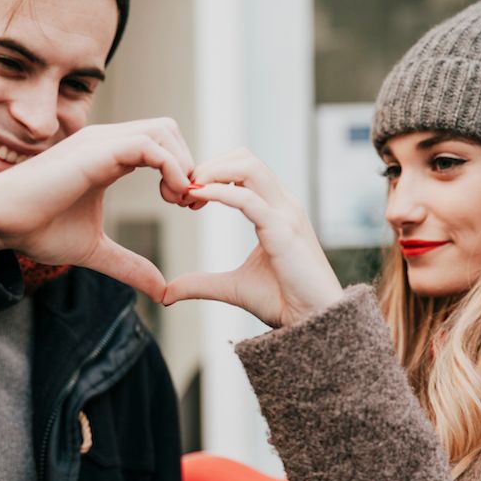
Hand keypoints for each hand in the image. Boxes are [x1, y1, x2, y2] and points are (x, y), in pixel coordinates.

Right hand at [0, 118, 193, 301]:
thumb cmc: (36, 229)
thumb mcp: (95, 251)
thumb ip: (129, 266)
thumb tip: (161, 290)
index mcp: (108, 156)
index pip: (161, 143)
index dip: (182, 170)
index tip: (186, 205)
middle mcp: (106, 142)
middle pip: (168, 130)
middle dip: (189, 163)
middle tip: (186, 203)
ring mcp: (100, 142)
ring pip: (163, 131)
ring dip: (182, 163)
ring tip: (176, 200)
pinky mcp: (95, 152)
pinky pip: (148, 145)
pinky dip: (169, 167)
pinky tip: (168, 196)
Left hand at [164, 148, 343, 327]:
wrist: (314, 321)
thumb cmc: (283, 301)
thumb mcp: (231, 288)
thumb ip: (200, 284)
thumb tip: (167, 292)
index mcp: (275, 210)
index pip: (243, 169)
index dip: (212, 174)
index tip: (187, 197)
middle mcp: (283, 205)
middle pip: (244, 158)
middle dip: (209, 166)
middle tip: (183, 191)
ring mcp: (286, 214)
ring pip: (248, 167)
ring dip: (212, 172)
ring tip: (188, 191)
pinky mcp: (283, 231)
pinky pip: (248, 199)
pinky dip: (218, 192)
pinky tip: (196, 197)